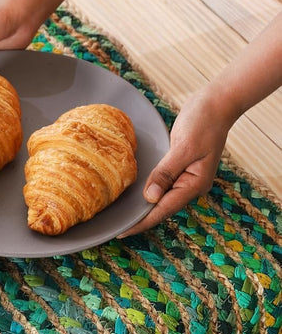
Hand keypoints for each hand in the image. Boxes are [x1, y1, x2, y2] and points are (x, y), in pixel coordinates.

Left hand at [119, 88, 234, 236]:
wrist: (217, 102)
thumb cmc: (204, 122)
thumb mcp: (183, 147)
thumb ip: (166, 173)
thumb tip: (150, 197)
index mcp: (195, 184)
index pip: (163, 209)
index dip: (142, 222)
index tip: (123, 231)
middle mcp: (191, 184)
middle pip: (162, 207)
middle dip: (141, 218)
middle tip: (115, 227)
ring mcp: (187, 176)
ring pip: (162, 196)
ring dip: (144, 205)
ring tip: (121, 215)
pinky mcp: (180, 165)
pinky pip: (162, 182)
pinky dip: (149, 189)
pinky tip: (136, 192)